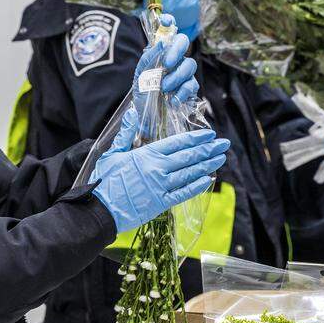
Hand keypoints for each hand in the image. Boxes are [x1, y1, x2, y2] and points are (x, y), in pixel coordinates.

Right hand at [91, 108, 229, 232]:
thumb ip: (126, 134)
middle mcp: (157, 169)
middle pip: (188, 156)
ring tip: (221, 158)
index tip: (210, 134)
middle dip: (208, 149)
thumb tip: (133, 113)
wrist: (99, 209)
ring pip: (190, 173)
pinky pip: (184, 193)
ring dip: (208, 165)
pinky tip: (208, 179)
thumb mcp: (112, 153)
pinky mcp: (161, 203)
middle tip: (224, 144)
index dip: (196, 138)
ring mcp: (161, 186)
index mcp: (147, 154)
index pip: (177, 143)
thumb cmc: (104, 180)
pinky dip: (197, 186)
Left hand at [132, 14, 198, 111]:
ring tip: (163, 88)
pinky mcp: (189, 88)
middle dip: (176, 51)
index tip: (166, 21)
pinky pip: (192, 85)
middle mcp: (174, 57)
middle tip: (166, 64)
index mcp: (161, 50)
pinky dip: (182, 93)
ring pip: (190, 65)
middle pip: (184, 42)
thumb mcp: (141, 73)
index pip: (168, 30)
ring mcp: (183, 72)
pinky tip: (172, 101)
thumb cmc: (143, 90)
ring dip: (176, 76)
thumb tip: (163, 42)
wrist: (145, 114)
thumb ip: (150, 57)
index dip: (169, 22)